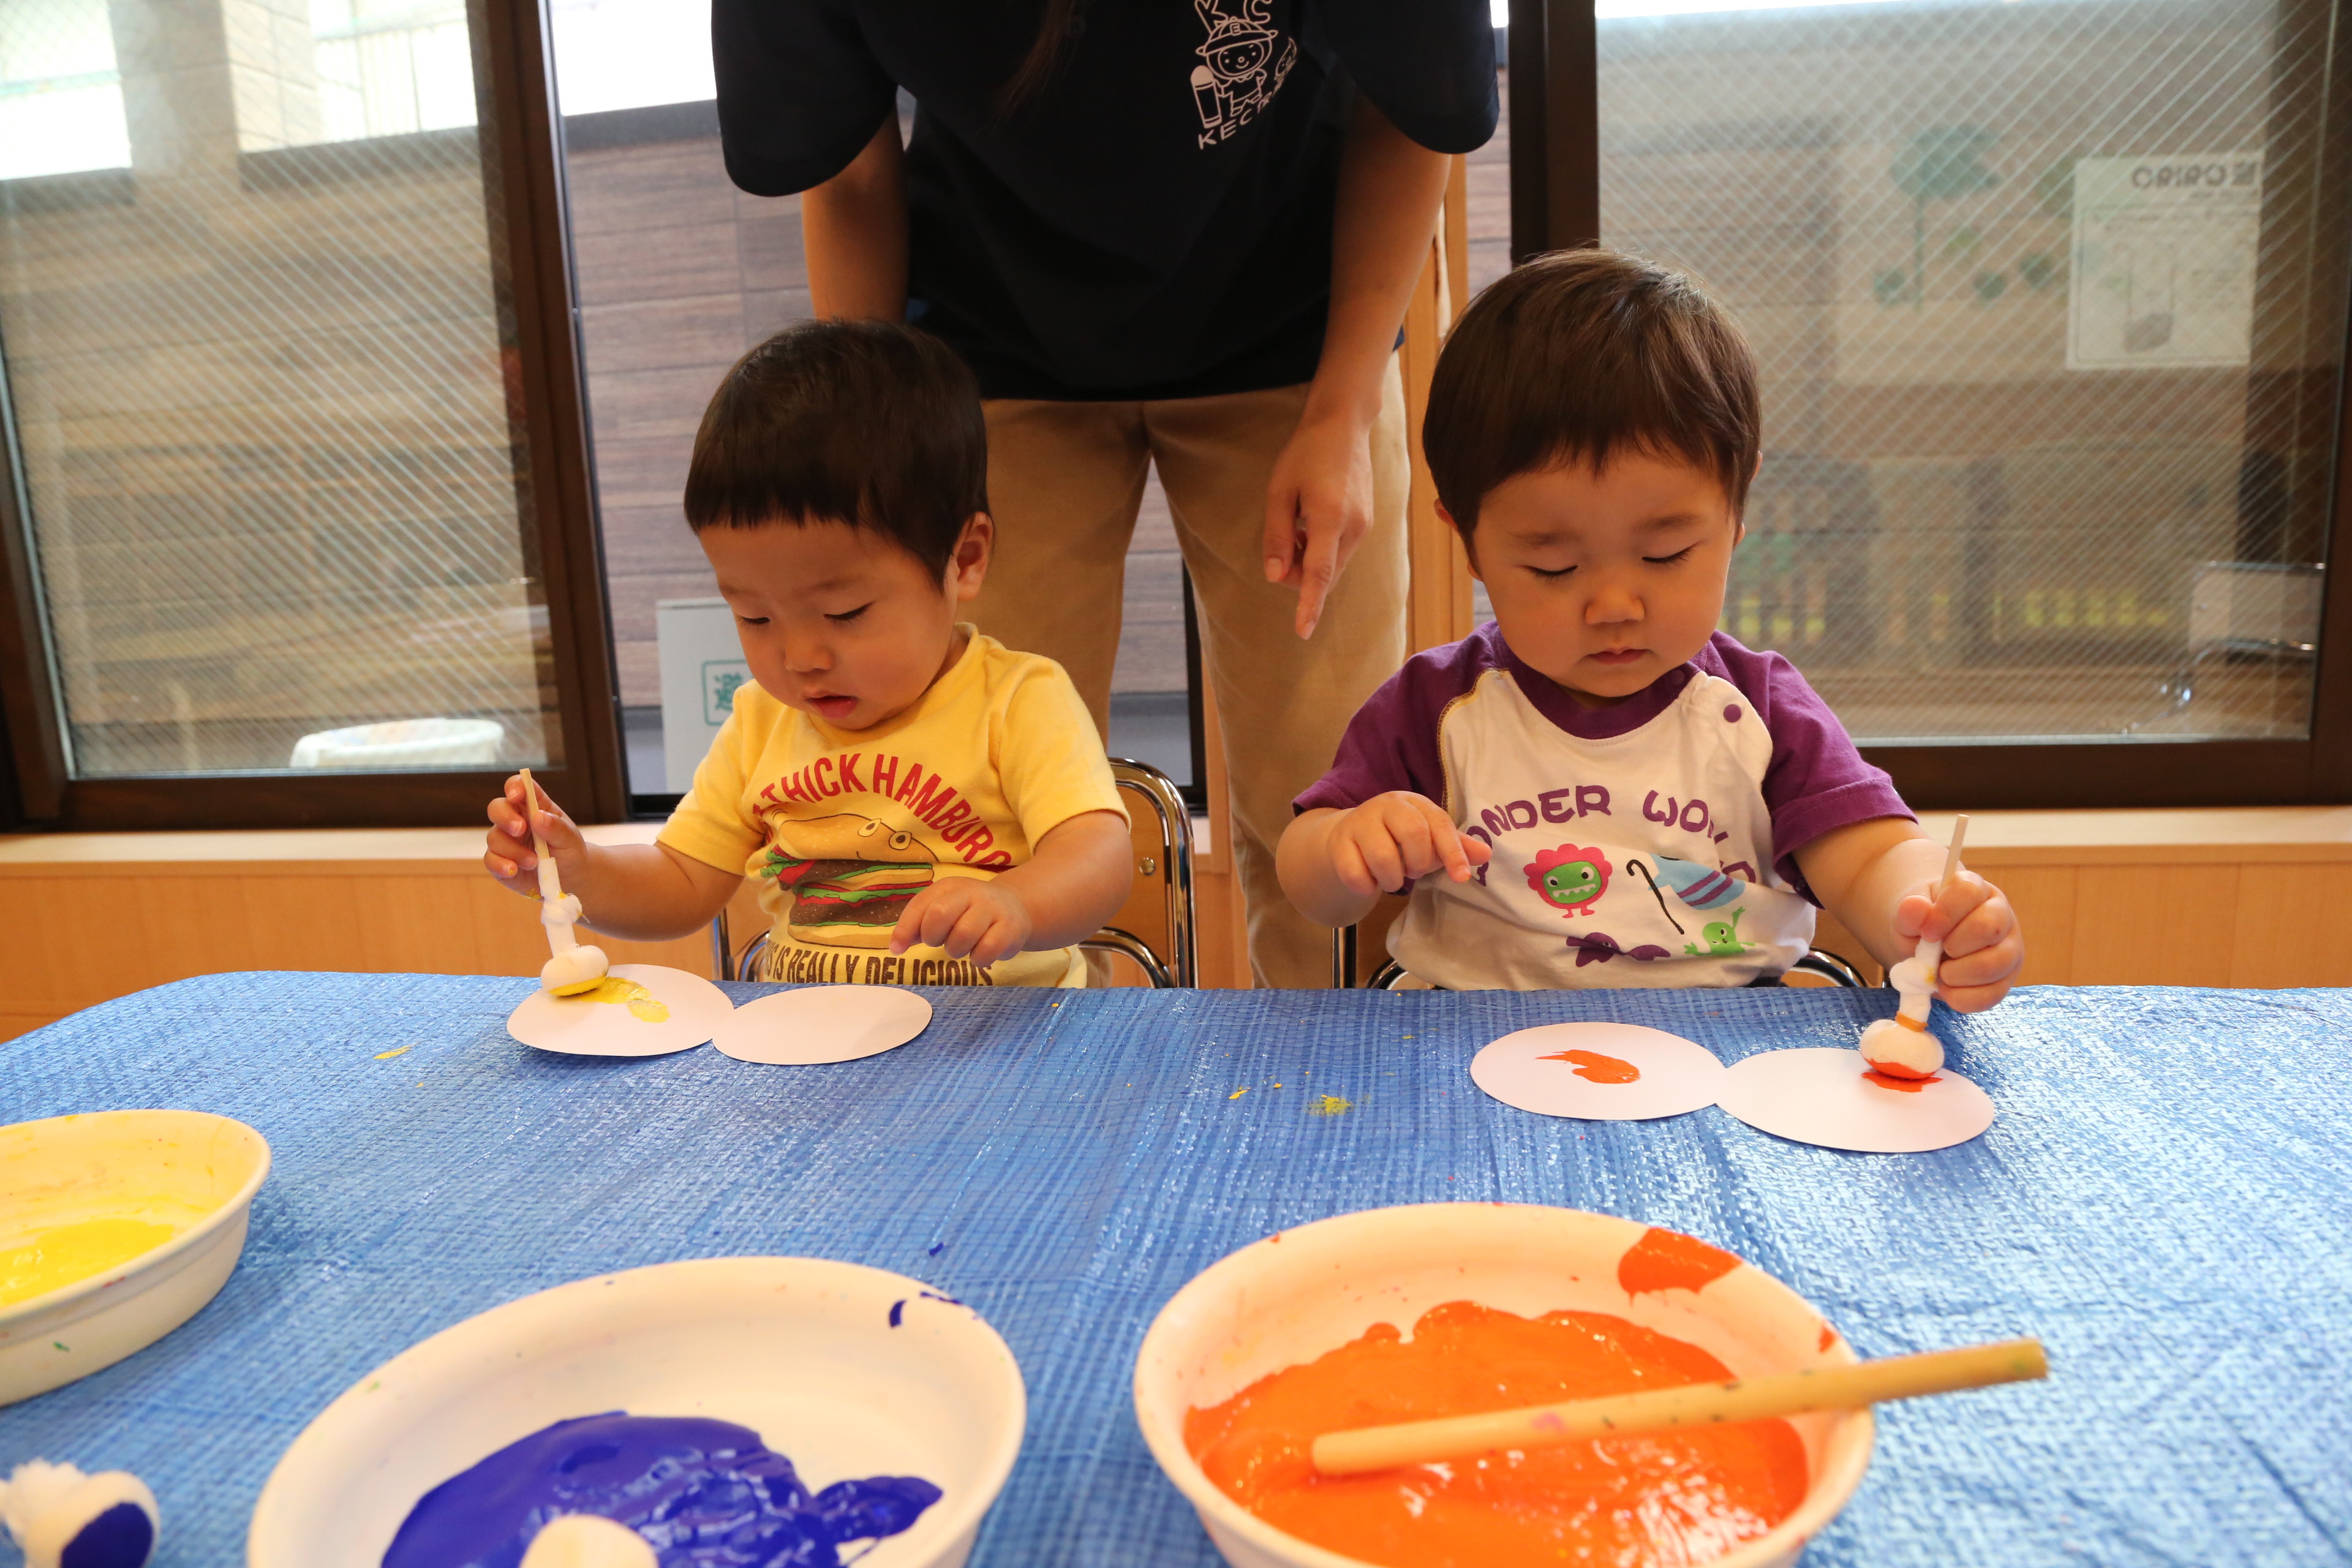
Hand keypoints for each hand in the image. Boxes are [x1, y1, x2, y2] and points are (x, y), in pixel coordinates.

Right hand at [483, 775, 588, 896]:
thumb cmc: (569, 851)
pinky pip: (490, 860)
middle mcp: (515, 820)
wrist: (570, 878)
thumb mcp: (570, 839)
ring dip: (514, 850)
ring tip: (534, 862)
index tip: (516, 795)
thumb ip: (556, 828)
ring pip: (494, 837)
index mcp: (534, 806)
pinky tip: (514, 870)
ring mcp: (505, 841)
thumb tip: (539, 817)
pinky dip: (501, 865)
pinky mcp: (499, 861)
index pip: (518, 787)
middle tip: (520, 829)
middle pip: (497, 808)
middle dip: (505, 817)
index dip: (514, 787)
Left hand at [890, 876, 1033, 969]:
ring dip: (956, 950)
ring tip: (963, 946)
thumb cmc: (969, 912)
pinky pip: (987, 951)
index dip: (905, 929)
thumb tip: (897, 947)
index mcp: (949, 887)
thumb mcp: (943, 908)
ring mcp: (993, 909)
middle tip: (941, 941)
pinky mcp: (1011, 928)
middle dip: (933, 936)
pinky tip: (981, 953)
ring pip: (963, 935)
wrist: (1015, 907)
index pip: (920, 905)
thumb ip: (919, 924)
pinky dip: (979, 959)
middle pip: (940, 914)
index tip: (898, 950)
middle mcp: (972, 892)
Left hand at [1262, 407, 1375, 639]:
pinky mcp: (1366, 523)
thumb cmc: (1305, 454)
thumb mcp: (1279, 492)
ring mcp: (1364, 527)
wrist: (1343, 426)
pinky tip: (1310, 523)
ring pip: (1332, 566)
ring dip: (1308, 561)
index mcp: (1329, 517)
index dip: (1309, 604)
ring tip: (1296, 525)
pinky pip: (1340, 552)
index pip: (1319, 573)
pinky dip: (1320, 551)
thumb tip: (1274, 576)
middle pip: (1323, 574)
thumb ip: (1277, 536)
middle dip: (1296, 574)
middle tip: (1279, 545)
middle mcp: (1353, 527)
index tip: (1303, 631)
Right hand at [1327, 792, 1491, 896]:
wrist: (1349, 837)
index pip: (1438, 824)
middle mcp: (1385, 806)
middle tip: (1413, 871)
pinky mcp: (1338, 844)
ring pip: (1383, 857)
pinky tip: (1370, 881)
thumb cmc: (1397, 838)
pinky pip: (1356, 874)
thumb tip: (1486, 854)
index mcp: (1412, 803)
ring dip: (1393, 879)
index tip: (1462, 877)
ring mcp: (1359, 823)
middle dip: (1418, 862)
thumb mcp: (1428, 839)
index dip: (1452, 852)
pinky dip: (1367, 886)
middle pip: (1413, 833)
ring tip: (1392, 878)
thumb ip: (1456, 846)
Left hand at [1894, 869, 2023, 1012]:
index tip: (1927, 933)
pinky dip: (1964, 998)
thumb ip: (1909, 912)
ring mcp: (2010, 947)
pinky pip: (1994, 994)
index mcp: (1975, 889)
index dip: (1945, 914)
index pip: (1969, 892)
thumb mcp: (1908, 916)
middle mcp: (2000, 914)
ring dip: (1959, 975)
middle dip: (1954, 947)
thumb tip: (1916, 907)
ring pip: (1996, 963)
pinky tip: (1947, 990)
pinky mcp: (2007, 978)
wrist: (1931, 947)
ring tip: (1939, 973)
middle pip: (1989, 928)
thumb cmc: (1924, 925)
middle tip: (1934, 954)